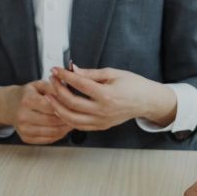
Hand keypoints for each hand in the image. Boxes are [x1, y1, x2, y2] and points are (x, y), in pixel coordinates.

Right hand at [0, 81, 72, 143]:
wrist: (10, 106)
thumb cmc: (28, 94)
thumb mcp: (38, 85)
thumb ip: (54, 87)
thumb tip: (70, 91)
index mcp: (27, 100)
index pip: (51, 106)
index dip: (65, 106)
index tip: (75, 105)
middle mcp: (23, 116)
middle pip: (52, 121)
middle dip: (67, 119)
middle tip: (78, 115)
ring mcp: (23, 129)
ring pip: (52, 132)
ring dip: (65, 128)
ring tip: (73, 121)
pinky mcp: (26, 138)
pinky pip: (48, 140)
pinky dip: (59, 135)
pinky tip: (63, 128)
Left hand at [45, 66, 176, 130]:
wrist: (147, 101)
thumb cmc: (133, 84)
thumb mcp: (113, 73)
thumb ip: (90, 73)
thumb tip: (72, 69)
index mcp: (107, 94)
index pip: (79, 84)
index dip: (64, 76)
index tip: (55, 69)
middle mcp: (103, 110)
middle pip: (72, 102)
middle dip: (58, 90)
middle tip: (51, 80)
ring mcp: (101, 121)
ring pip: (72, 118)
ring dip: (57, 107)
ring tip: (49, 96)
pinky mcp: (101, 126)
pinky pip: (79, 125)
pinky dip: (67, 118)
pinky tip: (60, 108)